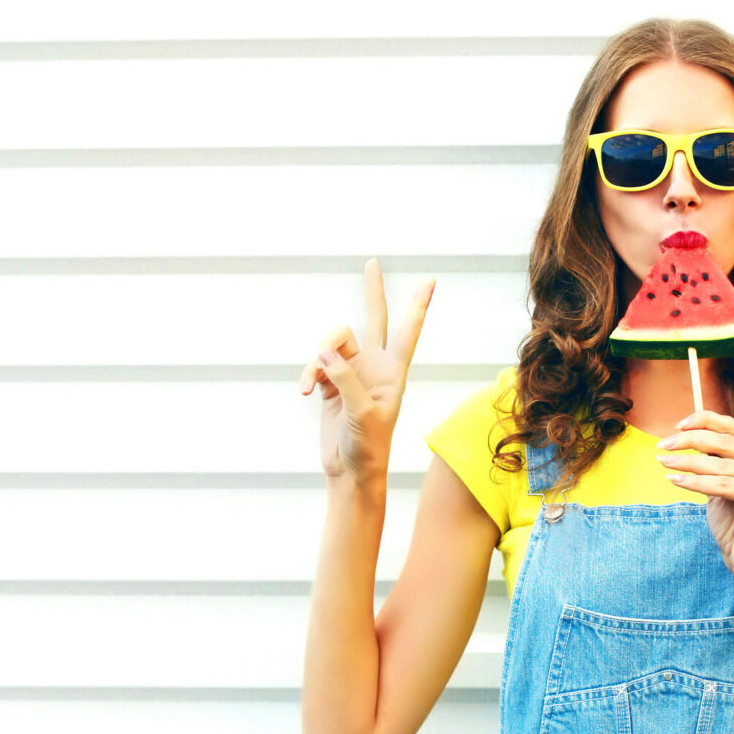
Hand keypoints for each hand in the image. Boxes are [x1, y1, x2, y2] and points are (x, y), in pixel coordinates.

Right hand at [299, 258, 435, 482]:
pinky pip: (316, 365)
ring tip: (307, 385)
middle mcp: (374, 367)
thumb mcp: (362, 413)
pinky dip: (307, 374)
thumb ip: (345, 379)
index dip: (417, 307)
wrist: (351, 471)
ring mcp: (352, 373)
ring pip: (332, 343)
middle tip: (373, 262)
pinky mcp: (330, 384)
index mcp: (394, 373)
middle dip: (373, 292)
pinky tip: (303, 392)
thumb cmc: (368, 446)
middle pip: (373, 319)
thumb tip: (324, 352)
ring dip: (316, 359)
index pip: (408, 332)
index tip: (430, 282)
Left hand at [656, 409, 733, 587]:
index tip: (677, 425)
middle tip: (662, 446)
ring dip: (687, 463)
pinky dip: (695, 483)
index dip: (705, 420)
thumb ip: (713, 464)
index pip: (733, 428)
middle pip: (725, 442)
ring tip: (663, 463)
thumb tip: (686, 437)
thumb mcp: (720, 487)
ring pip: (721, 465)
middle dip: (689, 440)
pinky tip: (675, 481)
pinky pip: (722, 486)